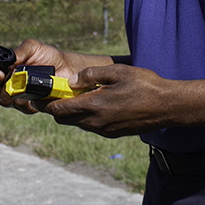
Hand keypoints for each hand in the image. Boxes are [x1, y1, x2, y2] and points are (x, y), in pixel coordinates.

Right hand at [0, 39, 76, 113]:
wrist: (67, 68)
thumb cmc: (47, 56)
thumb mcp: (32, 47)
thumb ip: (19, 52)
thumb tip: (8, 60)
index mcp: (1, 69)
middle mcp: (4, 84)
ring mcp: (15, 97)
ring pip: (1, 100)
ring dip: (4, 93)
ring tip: (13, 83)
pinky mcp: (28, 105)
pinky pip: (20, 107)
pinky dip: (22, 100)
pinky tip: (29, 92)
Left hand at [40, 63, 173, 137]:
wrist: (167, 106)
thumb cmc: (144, 85)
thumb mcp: (117, 72)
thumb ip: (91, 75)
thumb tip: (71, 81)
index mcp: (94, 106)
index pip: (59, 110)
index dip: (45, 103)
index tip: (38, 95)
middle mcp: (96, 122)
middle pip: (64, 119)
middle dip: (56, 108)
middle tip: (55, 93)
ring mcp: (105, 130)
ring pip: (78, 123)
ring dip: (72, 112)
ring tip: (75, 96)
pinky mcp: (113, 133)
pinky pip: (91, 126)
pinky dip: (85, 116)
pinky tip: (94, 103)